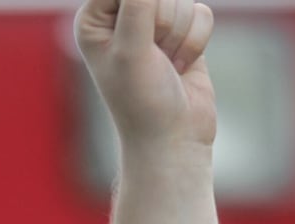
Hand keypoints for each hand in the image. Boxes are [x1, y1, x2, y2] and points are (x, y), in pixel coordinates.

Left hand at [75, 0, 215, 160]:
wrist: (173, 139)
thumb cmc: (142, 102)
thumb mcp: (132, 50)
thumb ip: (138, 4)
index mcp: (93, 20)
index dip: (142, 8)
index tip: (139, 41)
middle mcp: (119, 17)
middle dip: (163, 25)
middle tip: (152, 59)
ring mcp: (152, 24)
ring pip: (181, 0)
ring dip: (179, 38)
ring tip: (164, 66)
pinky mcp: (181, 32)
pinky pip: (200, 13)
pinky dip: (195, 43)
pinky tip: (180, 67)